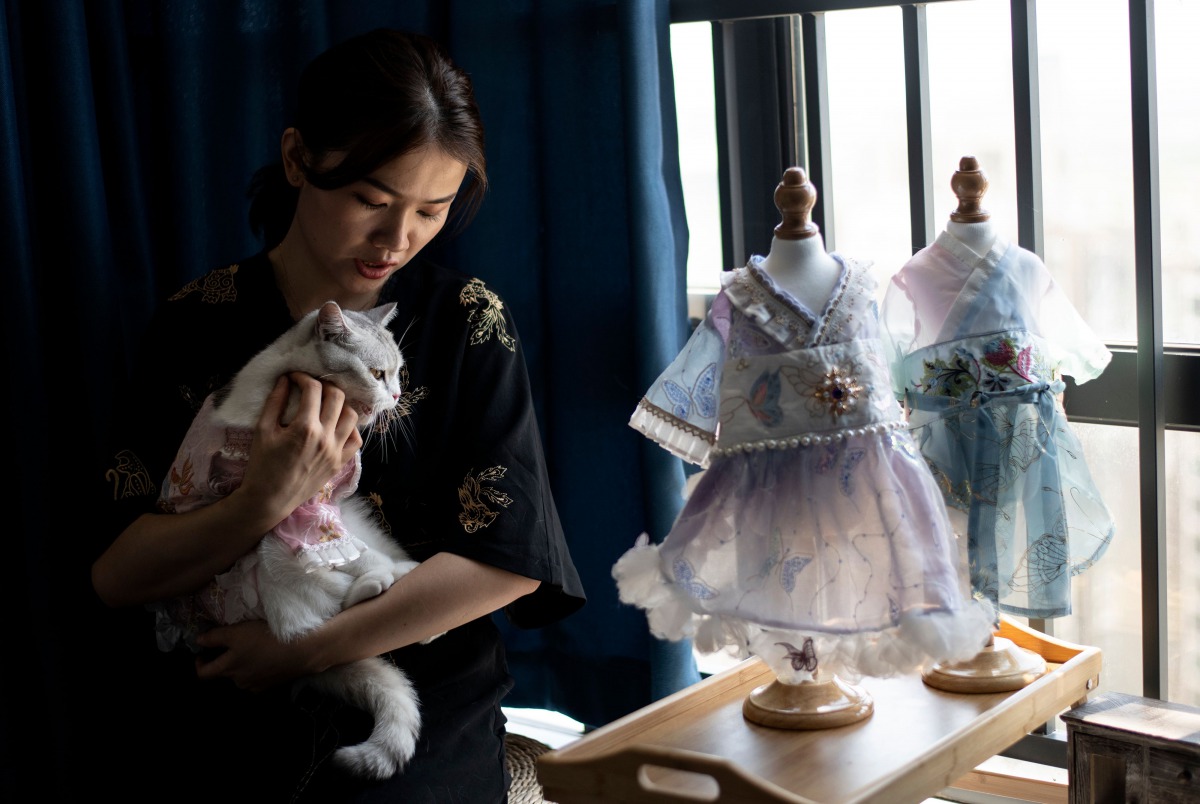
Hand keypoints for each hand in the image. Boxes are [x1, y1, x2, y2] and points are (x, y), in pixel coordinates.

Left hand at [193, 620, 309, 691]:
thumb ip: (215, 636)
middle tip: (230, 646)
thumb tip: (198, 640)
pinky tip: (265, 659)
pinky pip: (257, 678)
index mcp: (228, 668)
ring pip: (242, 676)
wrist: (300, 651)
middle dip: (223, 661)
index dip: (199, 664)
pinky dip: (257, 670)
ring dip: (241, 666)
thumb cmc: (266, 638)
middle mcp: (239, 680)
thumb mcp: (238, 632)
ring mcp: (256, 685)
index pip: (203, 674)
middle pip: (224, 674)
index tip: (202, 654)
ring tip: (251, 650)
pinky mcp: (271, 685)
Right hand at [238, 373, 362, 524]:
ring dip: (340, 404)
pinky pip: (356, 440)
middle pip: (337, 397)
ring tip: (325, 404)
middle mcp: (326, 438)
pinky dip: (349, 428)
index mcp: (305, 428)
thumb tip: (285, 379)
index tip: (294, 378)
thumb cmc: (262, 465)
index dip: (302, 377)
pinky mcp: (340, 463)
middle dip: (324, 385)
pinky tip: (336, 425)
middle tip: (311, 387)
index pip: (313, 389)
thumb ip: (275, 402)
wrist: (270, 499)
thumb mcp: (262, 430)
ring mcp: (336, 451)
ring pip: (351, 416)